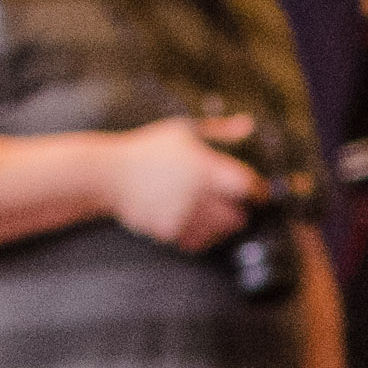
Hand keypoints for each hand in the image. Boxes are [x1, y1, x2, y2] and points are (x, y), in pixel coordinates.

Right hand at [110, 112, 264, 250]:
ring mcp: (183, 217)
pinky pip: (199, 241)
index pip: (248, 187)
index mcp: (204, 167)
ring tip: (209, 209)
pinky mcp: (170, 233)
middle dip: (240, 210)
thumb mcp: (183, 130)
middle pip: (239, 216)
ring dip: (221, 224)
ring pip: (221, 232)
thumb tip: (247, 125)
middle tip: (231, 201)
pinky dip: (202, 235)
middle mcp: (196, 195)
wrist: (110, 175)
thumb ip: (219, 130)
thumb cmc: (148, 149)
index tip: (256, 191)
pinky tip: (193, 219)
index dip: (257, 190)